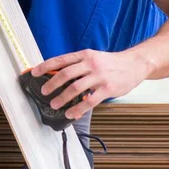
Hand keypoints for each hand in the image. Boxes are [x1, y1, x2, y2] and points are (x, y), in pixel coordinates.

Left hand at [31, 49, 151, 118]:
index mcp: (85, 55)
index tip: (34, 72)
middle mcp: (90, 64)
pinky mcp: (107, 89)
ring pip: (76, 88)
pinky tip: (71, 114)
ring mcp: (99, 76)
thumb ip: (78, 65)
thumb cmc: (111, 62)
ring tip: (55, 104)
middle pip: (66, 74)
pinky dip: (78, 108)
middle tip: (43, 91)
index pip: (61, 60)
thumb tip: (58, 75)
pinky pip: (89, 101)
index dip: (46, 66)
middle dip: (52, 83)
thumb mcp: (94, 57)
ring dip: (62, 98)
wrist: (135, 64)